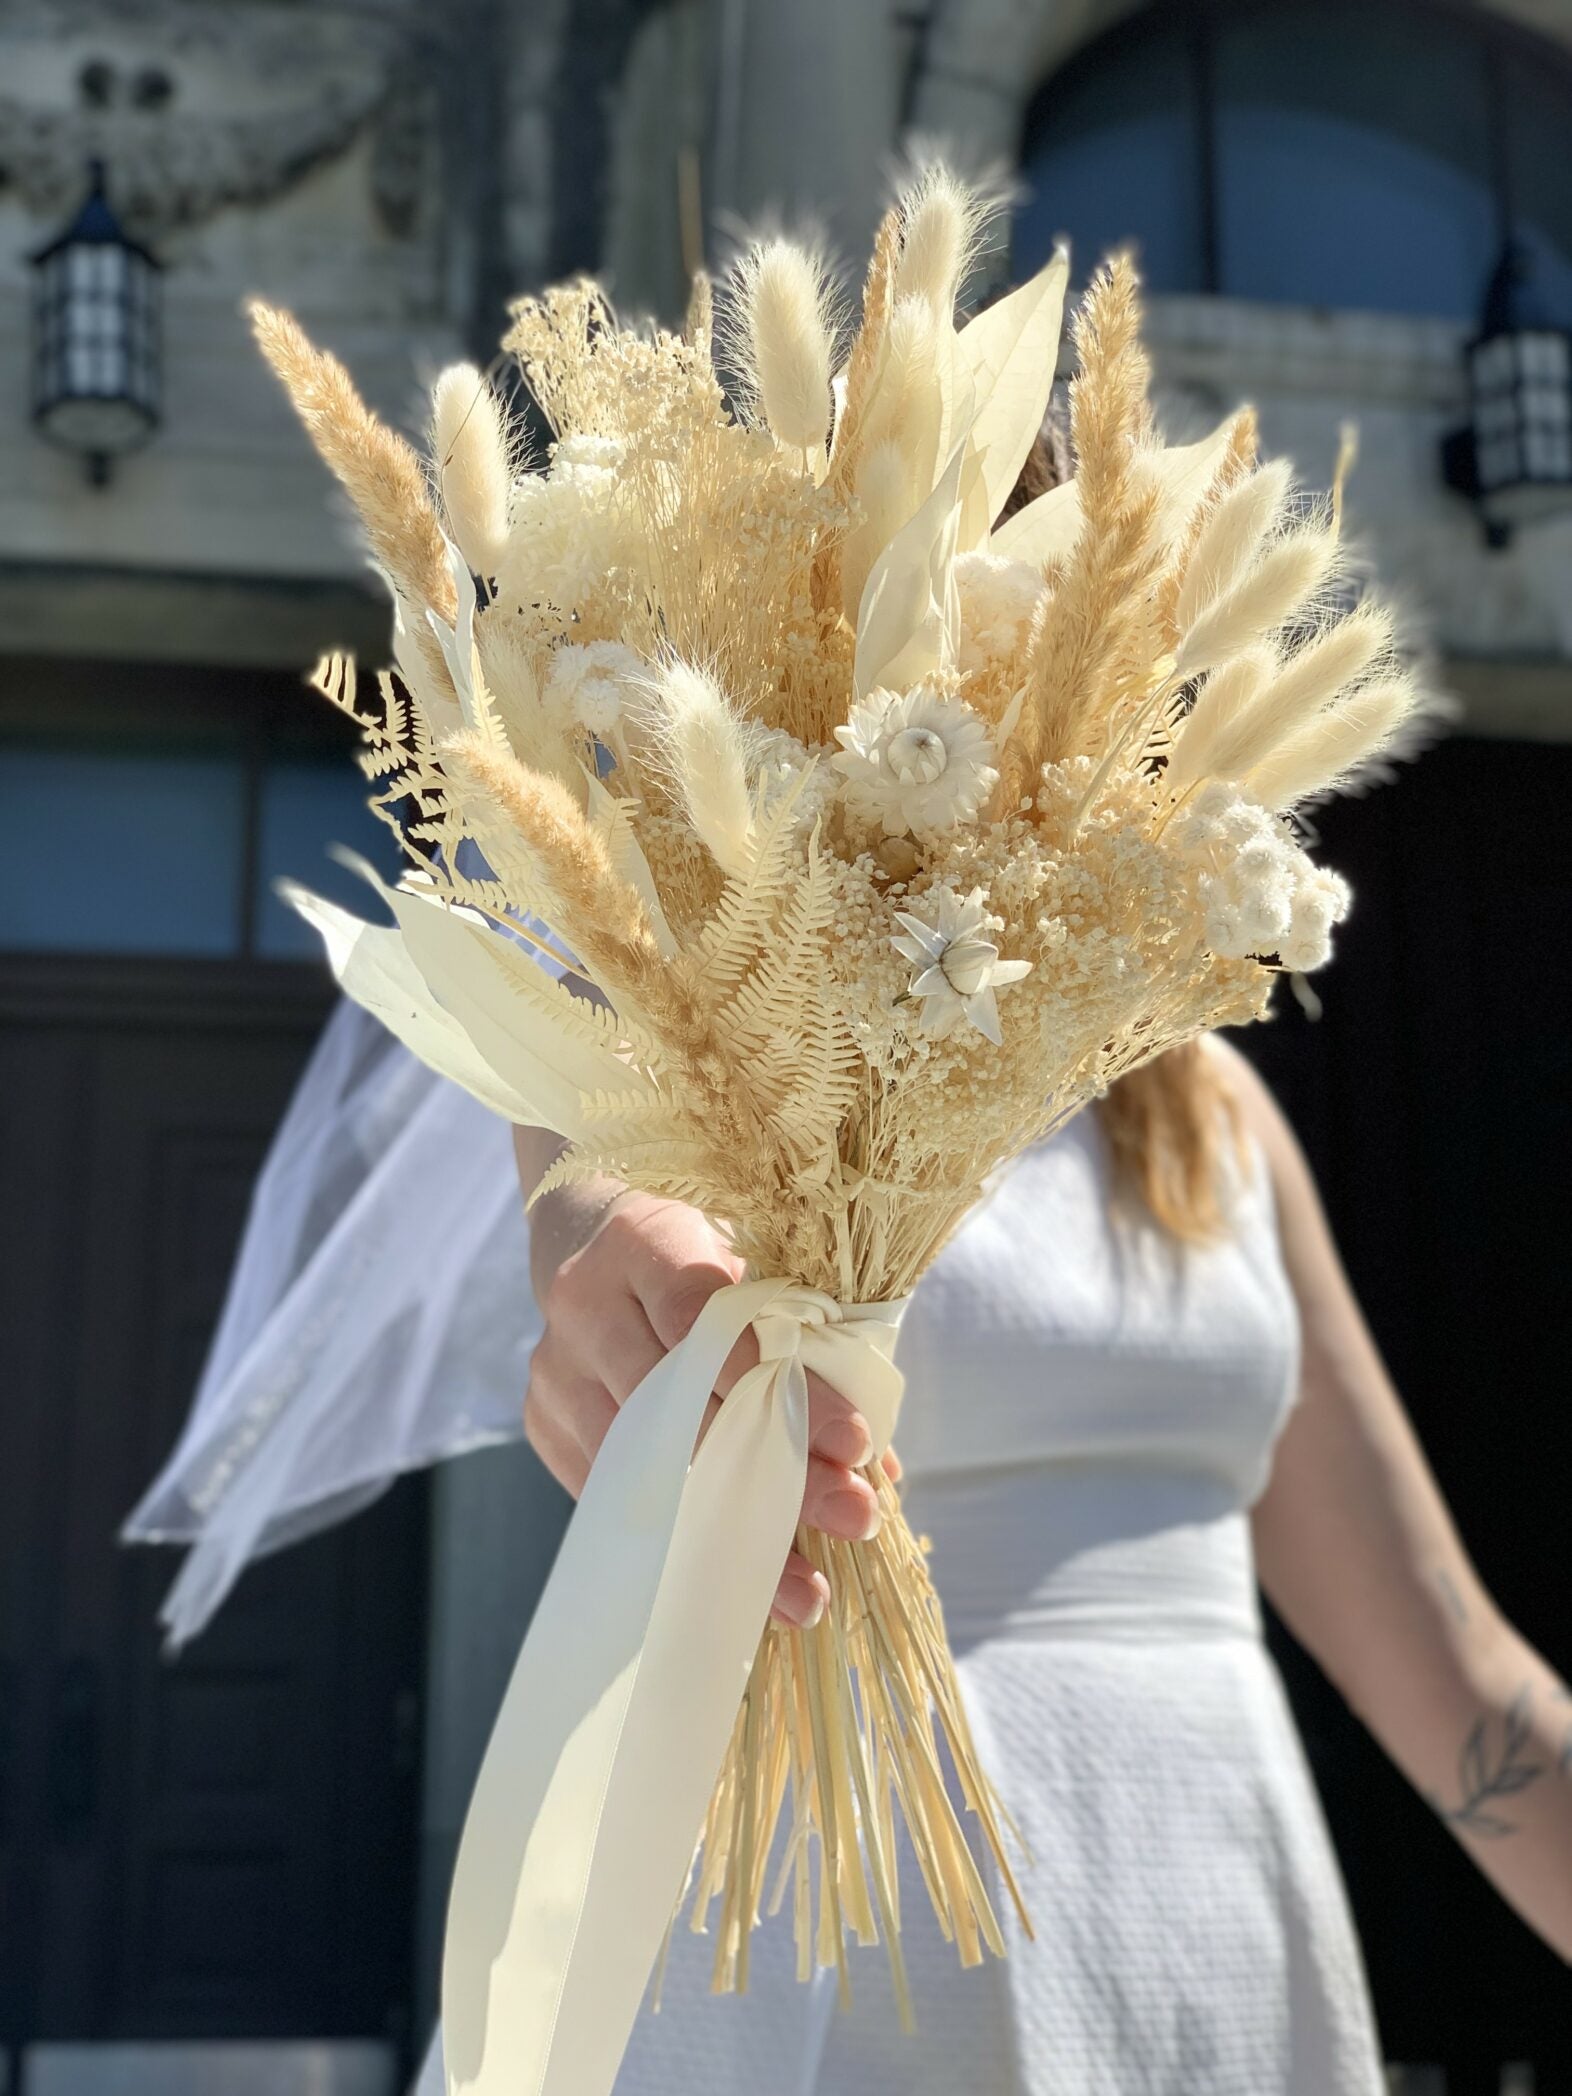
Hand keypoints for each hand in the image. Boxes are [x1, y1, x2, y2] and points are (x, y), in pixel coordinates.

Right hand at [523, 1183, 892, 1628]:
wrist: (591, 1240)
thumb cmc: (702, 1253)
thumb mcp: (755, 1262)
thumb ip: (811, 1341)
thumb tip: (874, 1463)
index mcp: (643, 1243)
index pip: (705, 1317)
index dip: (777, 1382)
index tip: (851, 1441)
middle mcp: (587, 1304)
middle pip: (679, 1402)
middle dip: (770, 1469)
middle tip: (849, 1516)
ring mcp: (557, 1368)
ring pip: (644, 1464)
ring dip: (729, 1528)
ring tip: (802, 1585)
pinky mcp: (546, 1422)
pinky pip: (615, 1495)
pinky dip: (681, 1538)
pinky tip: (739, 1578)